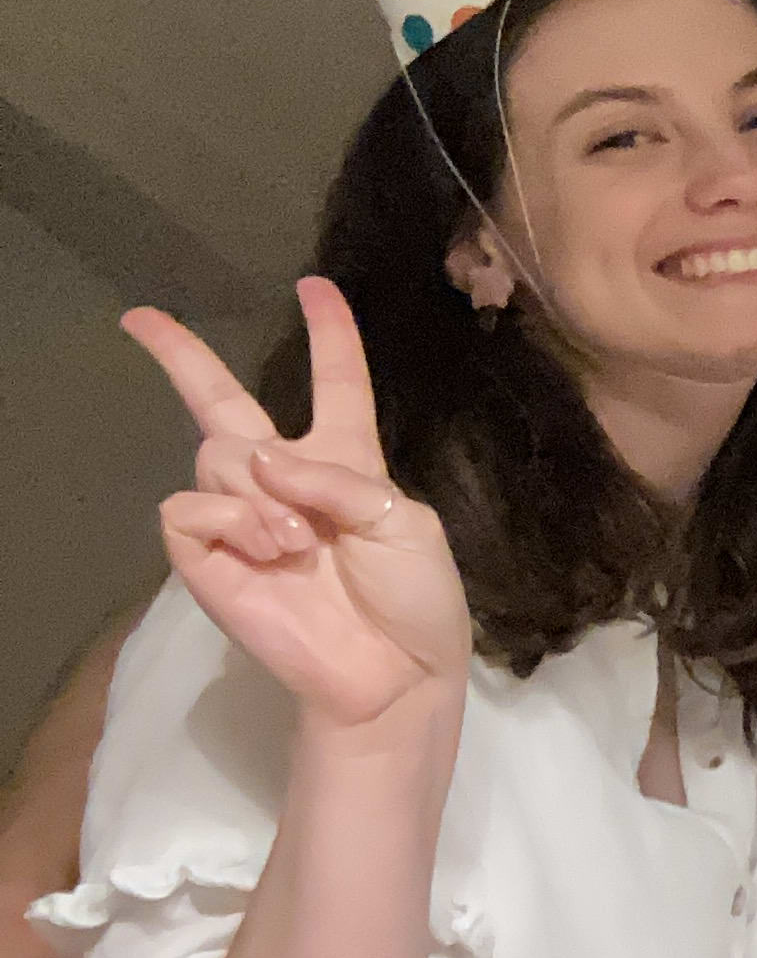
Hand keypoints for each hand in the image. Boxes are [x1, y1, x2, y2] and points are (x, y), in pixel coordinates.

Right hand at [125, 281, 466, 747]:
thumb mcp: (402, 520)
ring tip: (300, 545)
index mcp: (347, 460)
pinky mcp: (206, 557)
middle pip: (224, 403)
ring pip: (216, 455)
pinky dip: (233, 519)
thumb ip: (335, 479)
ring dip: (258, 492)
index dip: (329, 335)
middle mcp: (287, 479)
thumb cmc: (415, 596)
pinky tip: (270, 551)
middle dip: (182, 357)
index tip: (315, 286)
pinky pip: (191, 507)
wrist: (392, 671)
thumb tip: (260, 458)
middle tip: (140, 318)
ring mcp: (242, 516)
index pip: (336, 384)